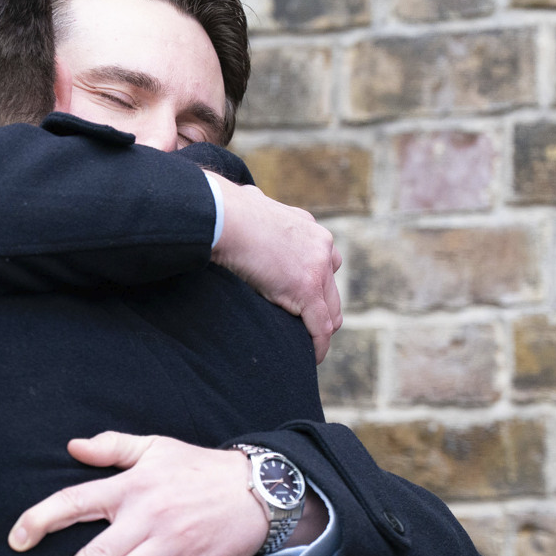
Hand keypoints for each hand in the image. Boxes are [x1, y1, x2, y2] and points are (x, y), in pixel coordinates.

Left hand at [8, 432, 268, 555]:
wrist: (260, 490)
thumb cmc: (201, 468)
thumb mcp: (156, 447)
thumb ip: (112, 447)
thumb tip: (72, 447)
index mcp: (131, 486)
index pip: (75, 502)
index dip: (41, 520)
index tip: (17, 542)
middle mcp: (146, 517)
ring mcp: (169, 546)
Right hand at [207, 173, 342, 363]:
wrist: (223, 216)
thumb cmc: (225, 210)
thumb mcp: (250, 204)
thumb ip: (258, 209)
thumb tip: (247, 198)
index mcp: (308, 227)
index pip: (323, 262)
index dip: (315, 286)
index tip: (302, 302)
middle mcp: (321, 245)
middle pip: (332, 289)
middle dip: (321, 310)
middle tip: (305, 328)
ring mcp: (317, 268)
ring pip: (330, 311)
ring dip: (320, 329)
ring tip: (307, 346)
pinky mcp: (307, 289)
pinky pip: (320, 327)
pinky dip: (318, 345)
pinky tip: (312, 357)